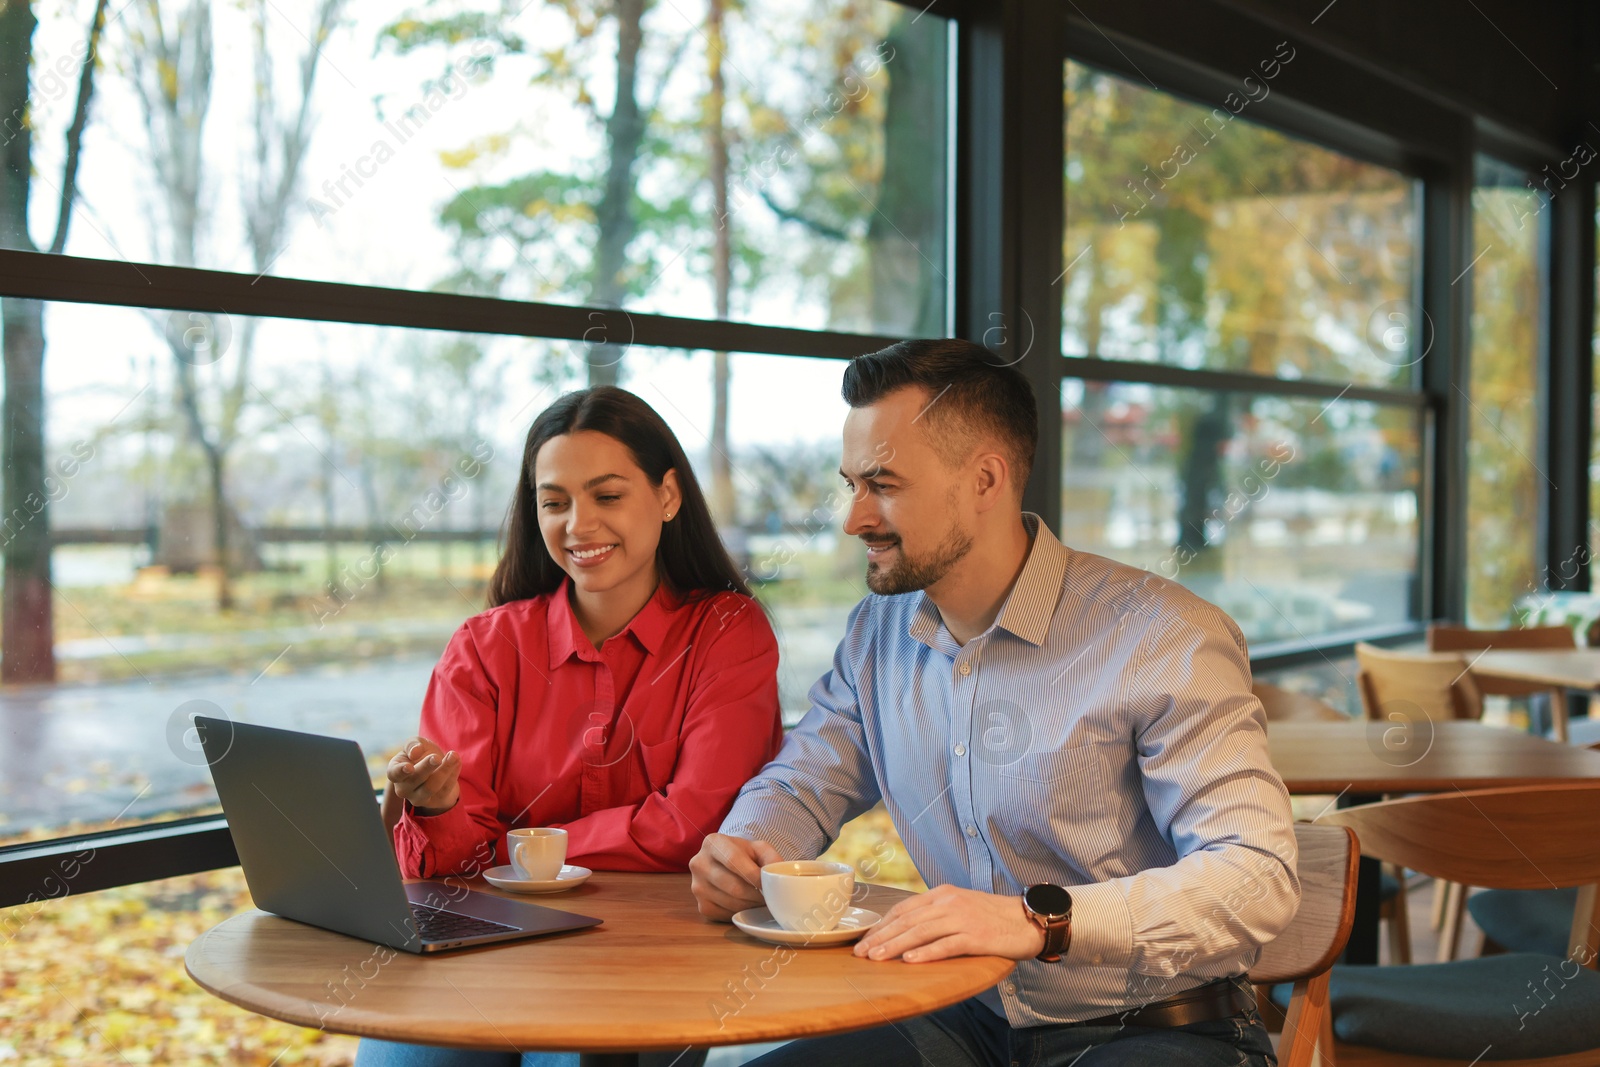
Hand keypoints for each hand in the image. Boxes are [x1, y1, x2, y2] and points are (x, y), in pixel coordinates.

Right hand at [386, 736, 461, 815]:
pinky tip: (457, 761)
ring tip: (453, 755)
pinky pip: (445, 789)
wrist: (437, 767)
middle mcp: (403, 788)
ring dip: (444, 770)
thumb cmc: (421, 754)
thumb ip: (413, 744)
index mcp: (395, 772)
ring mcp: (418, 798)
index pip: (394, 774)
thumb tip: (414, 752)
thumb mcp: (416, 743)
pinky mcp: (434, 801)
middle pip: (415, 779)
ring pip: (431, 787)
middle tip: (437, 757)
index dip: (401, 771)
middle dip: (427, 767)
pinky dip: (453, 774)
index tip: (410, 767)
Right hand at [689, 833, 782, 920]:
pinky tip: (749, 905)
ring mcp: (697, 886)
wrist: (725, 864)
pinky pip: (725, 914)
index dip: (754, 875)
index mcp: (712, 843)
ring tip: (762, 901)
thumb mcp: (759, 848)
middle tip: (771, 897)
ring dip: (751, 905)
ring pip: (731, 902)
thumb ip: (771, 857)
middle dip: (756, 895)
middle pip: (733, 886)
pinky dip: (741, 912)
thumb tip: (777, 875)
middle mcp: (699, 864)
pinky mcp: (701, 906)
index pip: (733, 861)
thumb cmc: (744, 855)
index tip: (769, 885)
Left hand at [853, 885, 1045, 962]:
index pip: (903, 909)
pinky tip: (910, 960)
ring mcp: (962, 918)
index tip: (863, 940)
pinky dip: (926, 953)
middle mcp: (949, 903)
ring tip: (876, 958)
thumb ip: (935, 914)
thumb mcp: (960, 906)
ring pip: (921, 932)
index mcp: (942, 894)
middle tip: (861, 953)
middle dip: (881, 937)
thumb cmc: (992, 917)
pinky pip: (946, 945)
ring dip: (895, 945)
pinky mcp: (976, 936)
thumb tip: (906, 929)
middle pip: (907, 921)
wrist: (1028, 919)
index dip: (881, 925)